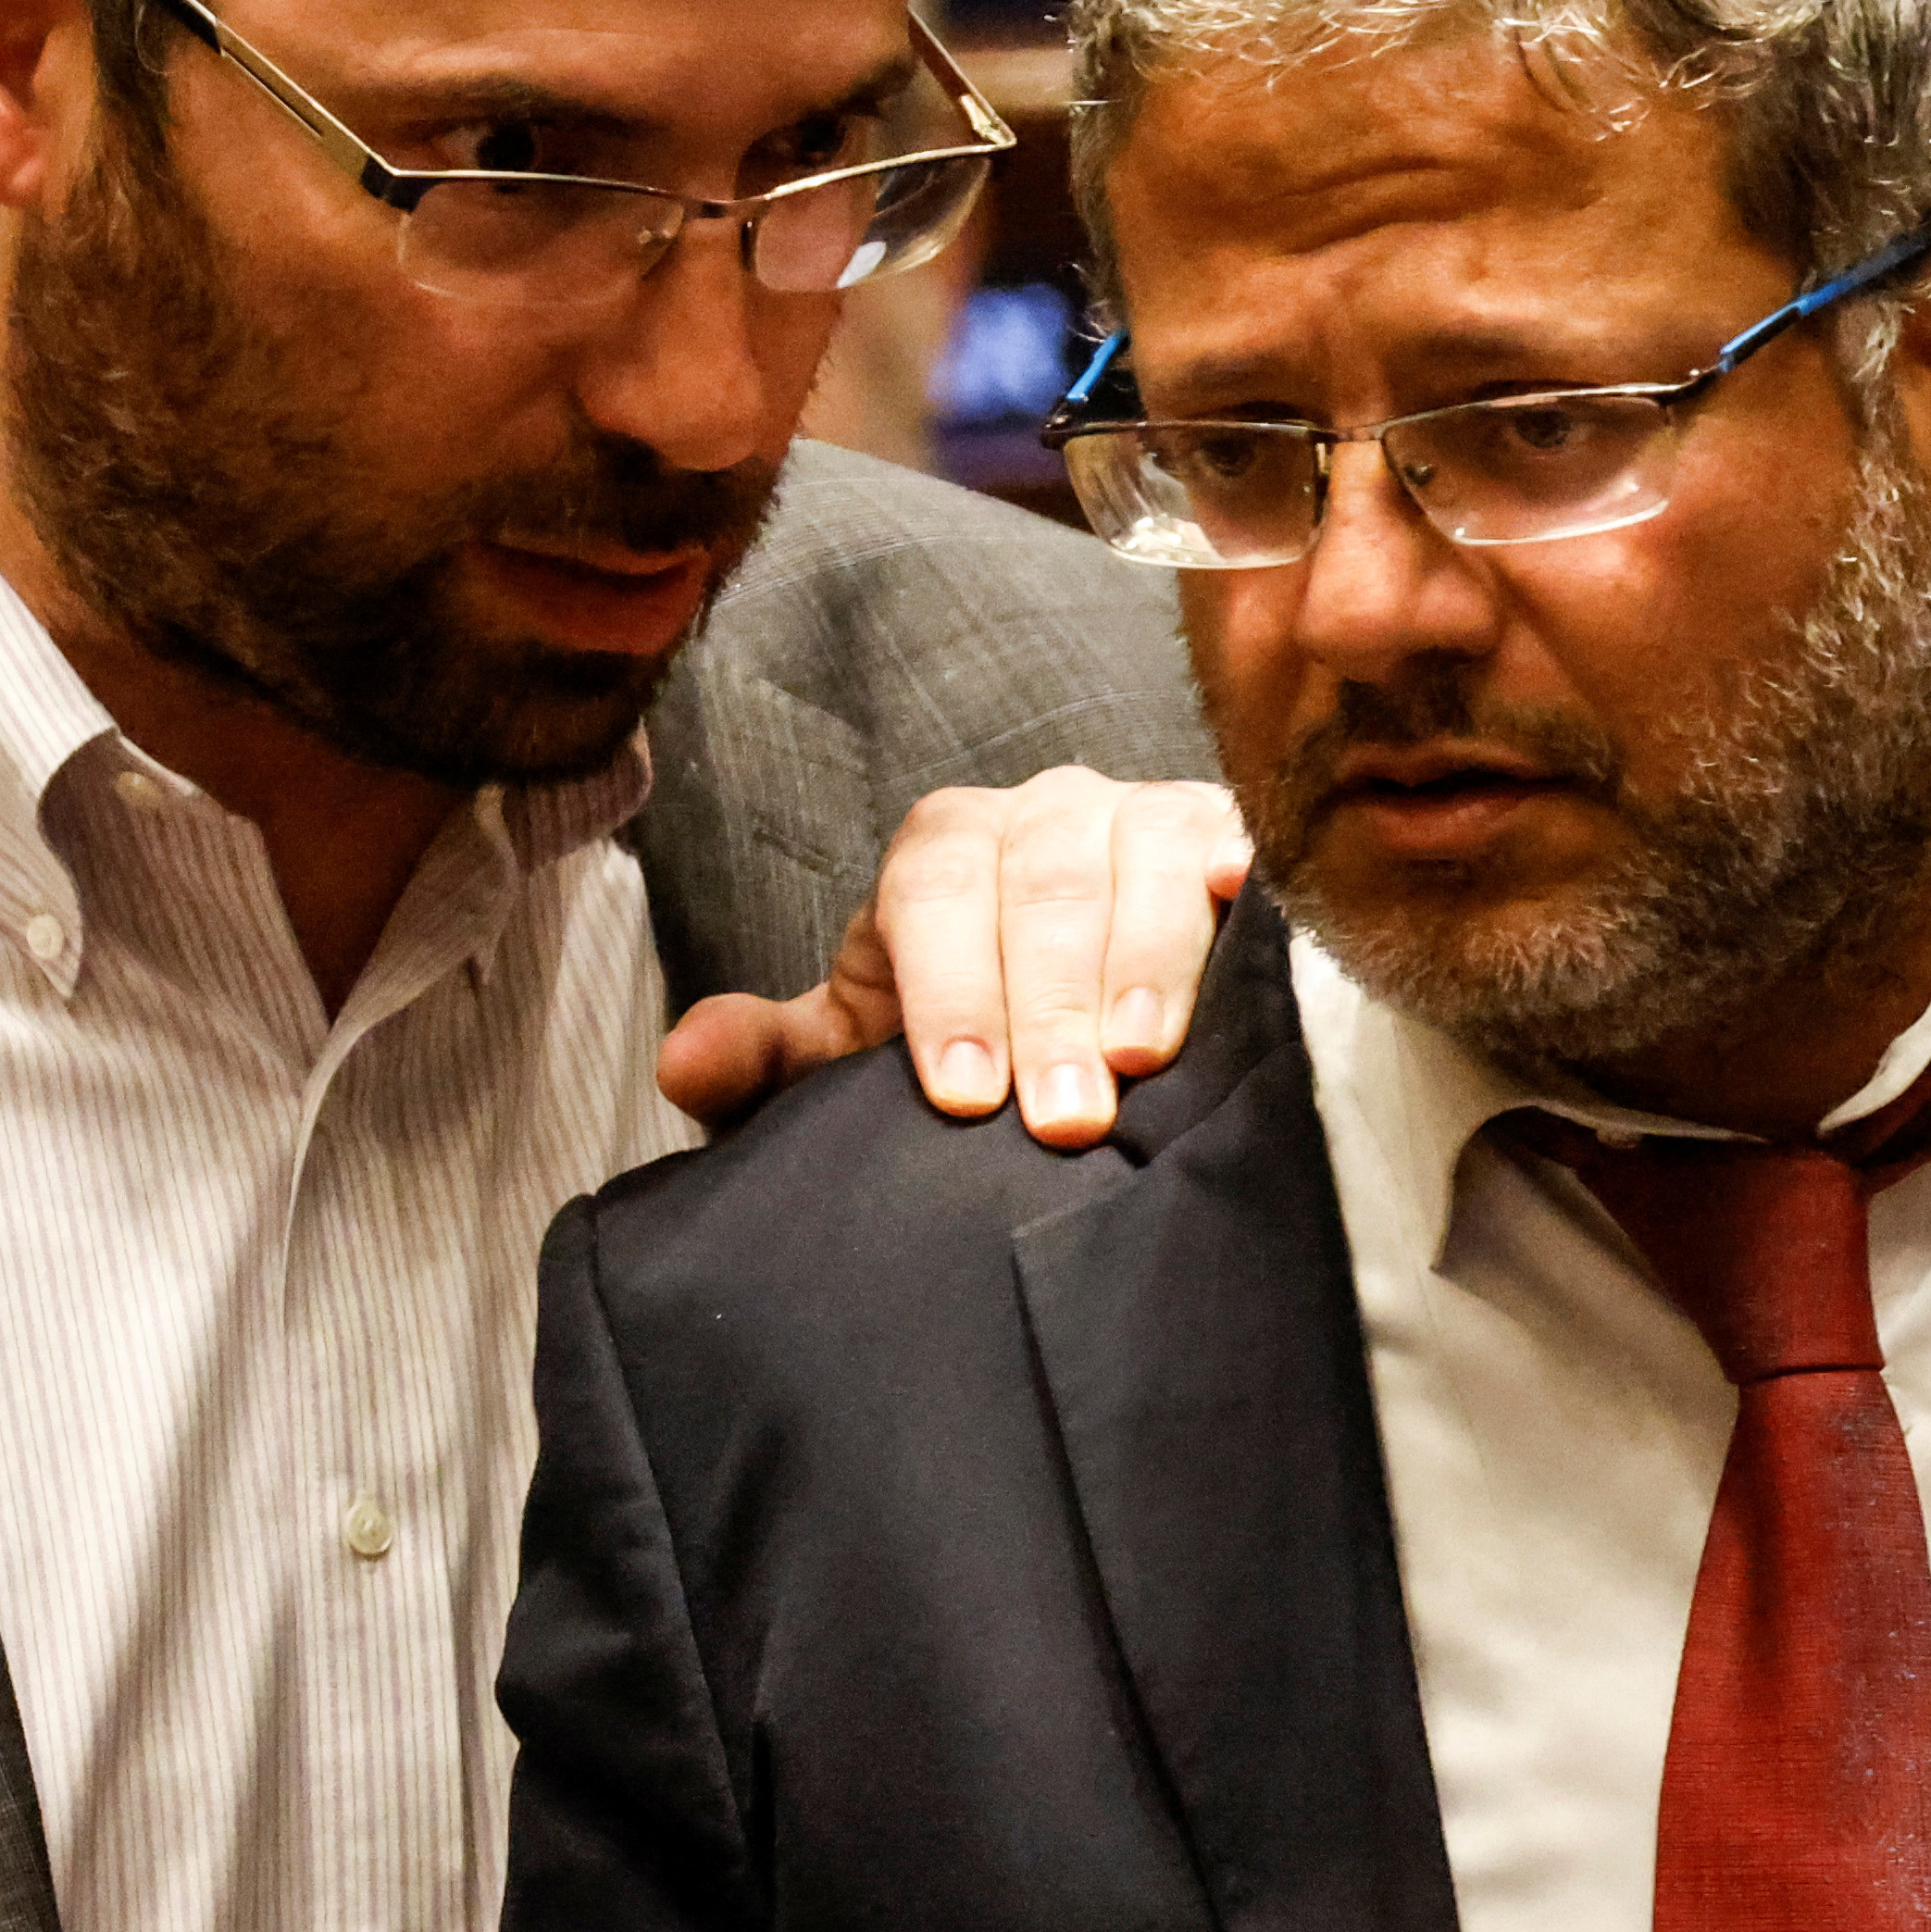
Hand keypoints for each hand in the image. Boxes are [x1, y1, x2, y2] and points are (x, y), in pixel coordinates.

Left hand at [655, 765, 1253, 1148]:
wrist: (1101, 1022)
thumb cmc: (974, 1036)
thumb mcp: (868, 1054)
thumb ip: (775, 1061)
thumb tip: (683, 1063)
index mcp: (944, 848)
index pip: (935, 889)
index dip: (946, 987)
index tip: (958, 1093)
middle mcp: (1046, 812)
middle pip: (1041, 884)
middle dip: (1047, 1005)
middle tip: (1060, 1119)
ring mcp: (1149, 820)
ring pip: (1143, 868)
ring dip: (1143, 965)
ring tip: (1140, 1060)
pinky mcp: (1236, 848)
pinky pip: (1241, 861)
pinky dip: (1241, 904)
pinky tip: (1247, 950)